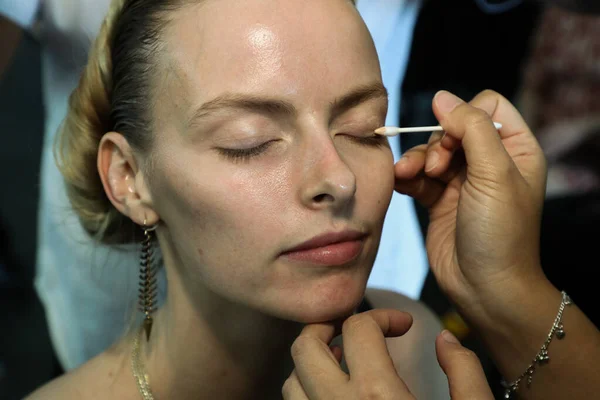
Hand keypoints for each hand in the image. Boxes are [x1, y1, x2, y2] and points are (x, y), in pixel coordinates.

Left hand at [282, 309, 493, 398]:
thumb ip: (466, 375)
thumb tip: (445, 341)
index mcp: (381, 398)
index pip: (358, 329)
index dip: (382, 316)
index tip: (402, 325)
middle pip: (306, 347)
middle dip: (327, 328)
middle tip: (354, 330)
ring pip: (291, 382)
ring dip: (313, 363)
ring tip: (344, 362)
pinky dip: (306, 391)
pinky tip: (336, 393)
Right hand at [394, 90, 547, 318]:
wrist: (484, 287)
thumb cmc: (500, 232)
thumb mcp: (494, 174)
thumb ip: (470, 128)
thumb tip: (441, 97)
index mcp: (515, 149)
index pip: (487, 106)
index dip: (465, 116)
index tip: (454, 141)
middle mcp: (489, 162)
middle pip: (452, 127)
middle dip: (437, 143)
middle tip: (436, 168)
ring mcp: (462, 181)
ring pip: (430, 151)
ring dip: (415, 159)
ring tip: (408, 176)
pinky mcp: (439, 200)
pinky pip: (417, 175)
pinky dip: (406, 176)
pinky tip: (399, 183)